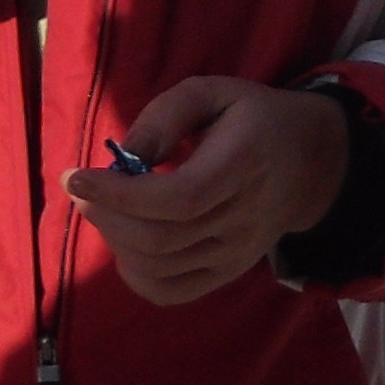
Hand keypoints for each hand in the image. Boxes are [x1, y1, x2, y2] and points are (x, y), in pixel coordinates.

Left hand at [65, 77, 349, 303]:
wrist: (309, 165)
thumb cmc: (253, 120)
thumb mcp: (215, 92)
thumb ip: (167, 115)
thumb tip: (126, 156)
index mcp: (242, 165)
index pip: (179, 198)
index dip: (121, 195)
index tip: (75, 176)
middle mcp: (242, 219)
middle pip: (160, 239)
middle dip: (106, 215)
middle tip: (81, 189)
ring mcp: (236, 254)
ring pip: (159, 268)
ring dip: (115, 240)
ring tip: (104, 208)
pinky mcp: (226, 274)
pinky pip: (170, 292)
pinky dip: (135, 275)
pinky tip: (125, 243)